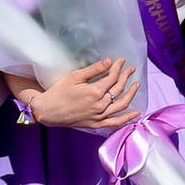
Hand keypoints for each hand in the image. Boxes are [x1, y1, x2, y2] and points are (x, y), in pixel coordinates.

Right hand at [18, 57, 139, 130]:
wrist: (48, 111)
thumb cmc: (59, 92)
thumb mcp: (75, 77)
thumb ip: (94, 70)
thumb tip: (110, 61)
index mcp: (95, 91)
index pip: (112, 77)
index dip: (118, 68)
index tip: (122, 61)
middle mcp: (100, 105)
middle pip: (118, 89)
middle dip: (126, 77)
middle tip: (131, 69)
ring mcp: (99, 116)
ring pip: (121, 105)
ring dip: (131, 94)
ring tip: (136, 85)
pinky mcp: (96, 124)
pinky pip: (115, 122)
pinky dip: (127, 118)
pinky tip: (136, 114)